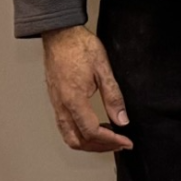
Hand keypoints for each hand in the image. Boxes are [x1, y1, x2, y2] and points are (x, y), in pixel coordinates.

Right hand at [41, 25, 130, 152]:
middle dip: (100, 147)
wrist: (60, 34)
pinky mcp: (55, 100)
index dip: (111, 140)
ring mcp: (56, 104)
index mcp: (73, 99)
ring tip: (109, 138)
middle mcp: (61, 105)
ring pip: (69, 136)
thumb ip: (113, 96)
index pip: (92, 132)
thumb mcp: (103, 69)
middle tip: (119, 143)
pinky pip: (64, 126)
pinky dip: (80, 134)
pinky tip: (94, 126)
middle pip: (78, 141)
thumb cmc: (79, 47)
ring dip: (89, 143)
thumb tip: (122, 119)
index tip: (126, 140)